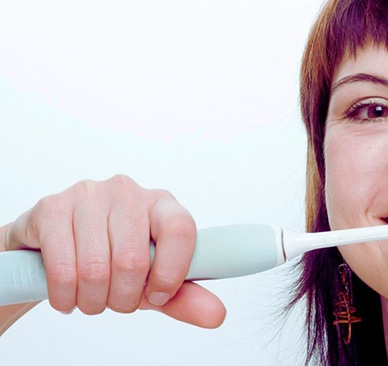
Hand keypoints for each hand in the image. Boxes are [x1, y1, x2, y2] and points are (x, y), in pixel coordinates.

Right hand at [0, 175, 225, 327]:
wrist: (51, 249)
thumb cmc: (111, 261)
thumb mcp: (151, 280)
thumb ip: (183, 296)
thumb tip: (217, 315)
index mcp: (161, 203)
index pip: (181, 229)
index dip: (171, 272)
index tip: (158, 295)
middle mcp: (127, 192)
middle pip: (134, 259)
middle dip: (124, 298)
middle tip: (116, 301)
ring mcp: (88, 195)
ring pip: (96, 268)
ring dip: (93, 301)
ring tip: (91, 299)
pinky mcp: (51, 208)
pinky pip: (62, 269)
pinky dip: (66, 297)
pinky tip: (68, 296)